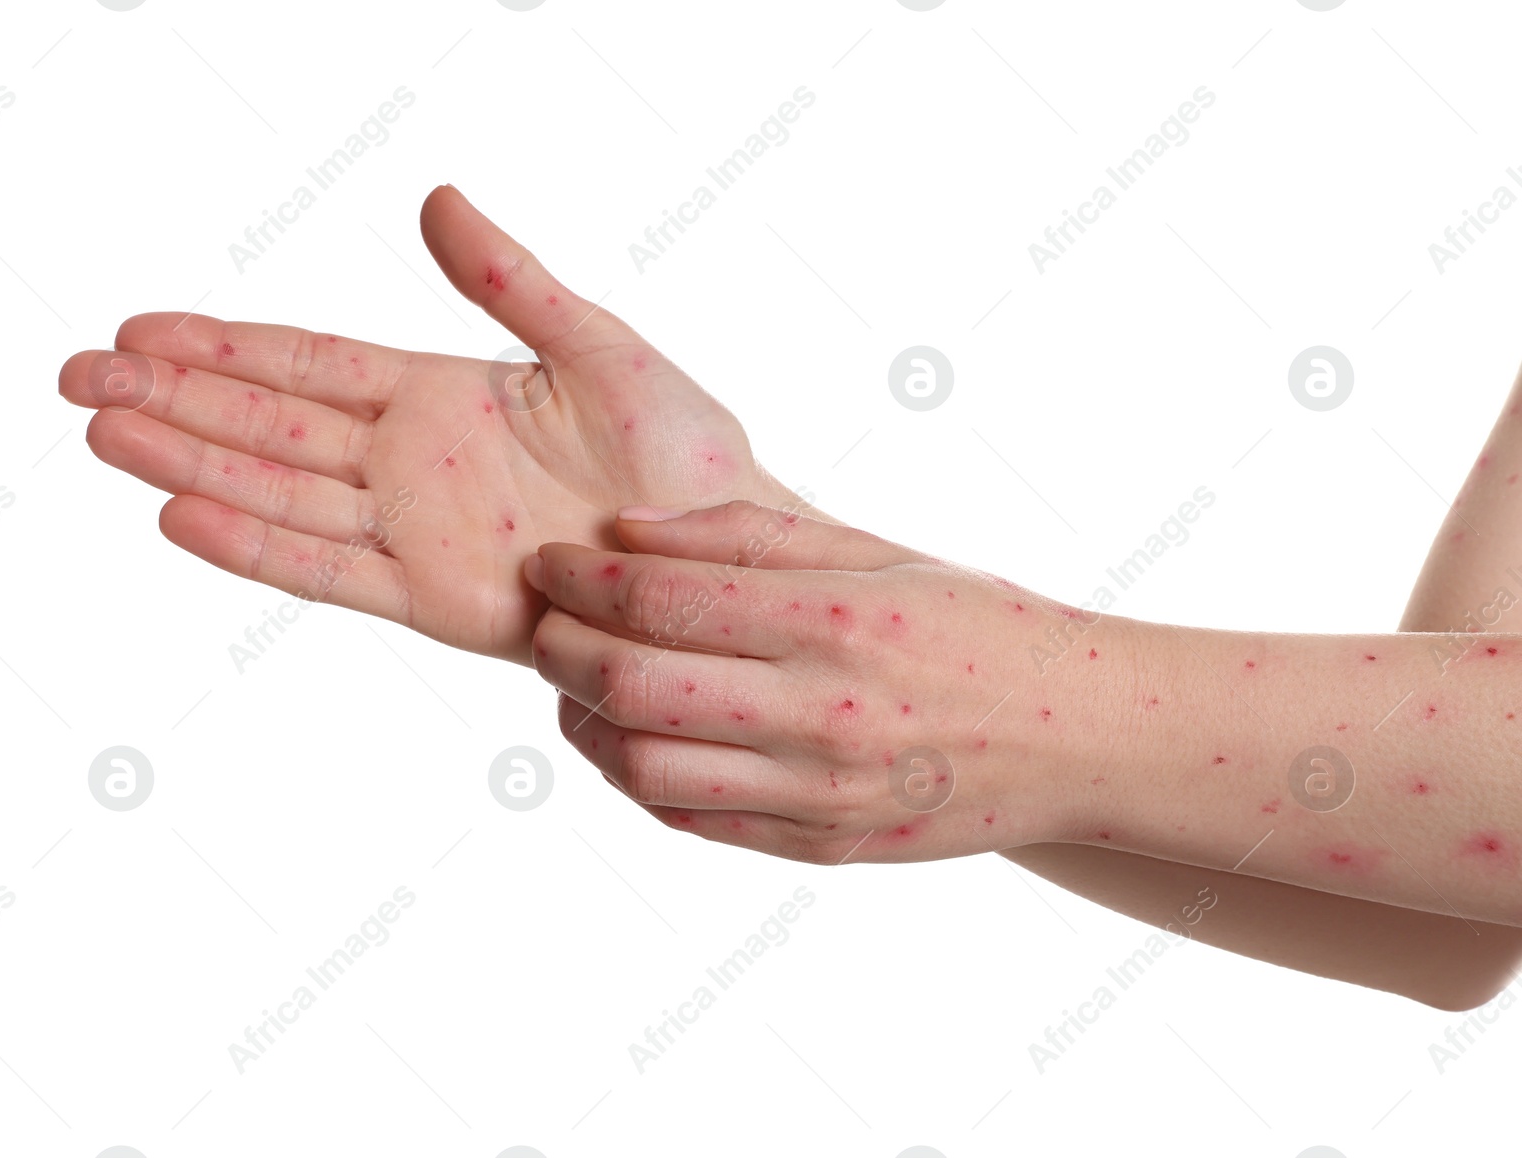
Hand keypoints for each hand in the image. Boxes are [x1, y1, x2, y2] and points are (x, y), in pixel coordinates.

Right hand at [59, 186, 802, 663]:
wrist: (726, 557)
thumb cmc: (685, 455)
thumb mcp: (597, 345)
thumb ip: (511, 283)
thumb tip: (436, 200)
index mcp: (448, 398)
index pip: (311, 366)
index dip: (225, 347)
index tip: (139, 327)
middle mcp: (417, 465)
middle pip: (270, 426)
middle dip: (174, 398)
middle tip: (76, 375)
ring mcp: (420, 534)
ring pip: (280, 492)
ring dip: (190, 461)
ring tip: (102, 432)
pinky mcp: (438, 600)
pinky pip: (333, 569)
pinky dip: (258, 544)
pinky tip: (184, 513)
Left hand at [526, 502, 1086, 862]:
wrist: (1078, 736)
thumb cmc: (977, 624)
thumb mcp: (878, 552)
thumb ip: (748, 536)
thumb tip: (628, 529)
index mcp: (832, 622)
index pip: (657, 600)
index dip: (579, 579)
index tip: (548, 562)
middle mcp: (820, 714)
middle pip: (631, 686)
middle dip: (559, 647)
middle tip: (546, 621)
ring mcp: (818, 794)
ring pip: (642, 766)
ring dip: (580, 722)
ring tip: (574, 684)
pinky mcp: (820, 848)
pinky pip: (689, 821)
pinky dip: (632, 779)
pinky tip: (627, 738)